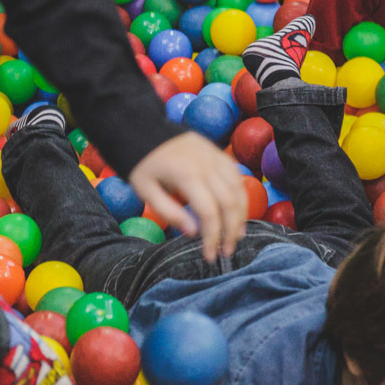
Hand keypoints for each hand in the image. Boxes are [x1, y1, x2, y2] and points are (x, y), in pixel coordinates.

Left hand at [128, 132, 247, 261]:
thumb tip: (193, 233)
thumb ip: (169, 212)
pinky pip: (237, 176)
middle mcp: (207, 166)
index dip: (212, 237)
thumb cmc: (142, 163)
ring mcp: (216, 157)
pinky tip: (237, 212)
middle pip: (230, 203)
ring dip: (241, 216)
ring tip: (236, 236)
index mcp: (187, 176)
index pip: (209, 213)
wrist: (144, 128)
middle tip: (226, 252)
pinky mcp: (219, 153)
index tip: (208, 256)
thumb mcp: (145, 190)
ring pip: (239, 190)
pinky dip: (241, 196)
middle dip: (231, 231)